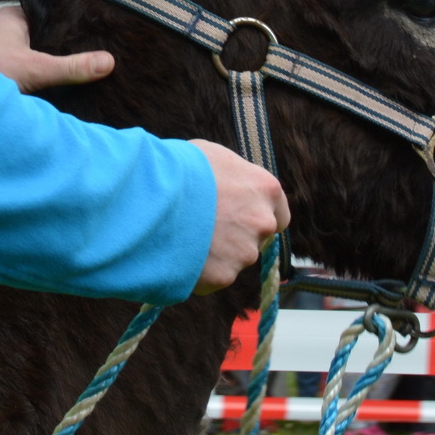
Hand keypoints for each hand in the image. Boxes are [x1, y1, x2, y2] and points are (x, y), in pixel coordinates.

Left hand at [0, 5, 113, 92]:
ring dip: (40, 65)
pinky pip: (15, 67)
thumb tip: (108, 62)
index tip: (90, 39)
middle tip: (83, 61)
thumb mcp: (35, 68)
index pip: (51, 18)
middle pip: (40, 37)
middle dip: (56, 50)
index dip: (70, 29)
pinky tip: (39, 88)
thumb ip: (71, 67)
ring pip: (26, 53)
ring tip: (67, 77)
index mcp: (14, 16)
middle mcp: (3, 27)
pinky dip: (26, 76)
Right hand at [189, 139, 290, 294]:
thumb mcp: (212, 157)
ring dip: (214, 253)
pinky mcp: (223, 275)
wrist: (156, 196)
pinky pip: (211, 277)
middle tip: (203, 227)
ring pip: (232, 259)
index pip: (279, 215)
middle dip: (234, 236)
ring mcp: (244, 252)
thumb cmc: (181, 167)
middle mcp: (263, 222)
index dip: (256, 217)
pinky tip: (177, 253)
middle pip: (255, 238)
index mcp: (266, 189)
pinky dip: (197, 270)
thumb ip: (231, 177)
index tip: (239, 217)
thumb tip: (227, 185)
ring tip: (183, 237)